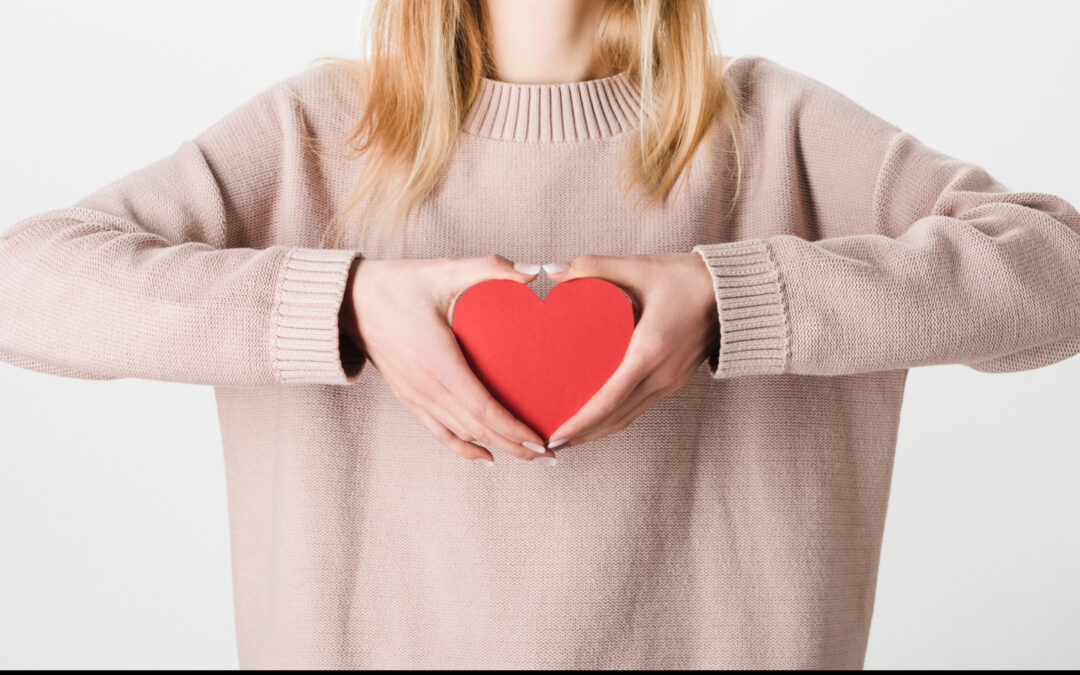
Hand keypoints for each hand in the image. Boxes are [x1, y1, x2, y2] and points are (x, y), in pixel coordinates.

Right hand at [339, 255, 556, 465]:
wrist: (349, 300)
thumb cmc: (398, 283)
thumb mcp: (443, 270)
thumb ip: (488, 268)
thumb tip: (532, 273)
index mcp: (437, 362)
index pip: (482, 408)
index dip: (514, 428)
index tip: (542, 440)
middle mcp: (425, 387)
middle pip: (476, 429)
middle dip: (515, 445)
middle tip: (549, 455)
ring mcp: (414, 396)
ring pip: (460, 434)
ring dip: (496, 448)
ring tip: (528, 455)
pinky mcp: (408, 397)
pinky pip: (438, 432)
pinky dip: (463, 448)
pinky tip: (486, 456)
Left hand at [542, 252, 718, 447]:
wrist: (736, 291)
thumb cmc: (687, 277)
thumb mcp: (639, 266)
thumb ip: (594, 266)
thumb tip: (553, 271)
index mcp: (649, 351)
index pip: (609, 399)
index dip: (580, 421)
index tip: (555, 434)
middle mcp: (661, 375)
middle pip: (615, 418)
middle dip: (581, 434)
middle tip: (549, 442)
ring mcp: (671, 381)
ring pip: (628, 417)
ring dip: (598, 431)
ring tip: (567, 436)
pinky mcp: (676, 380)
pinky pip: (640, 408)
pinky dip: (616, 418)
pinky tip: (598, 417)